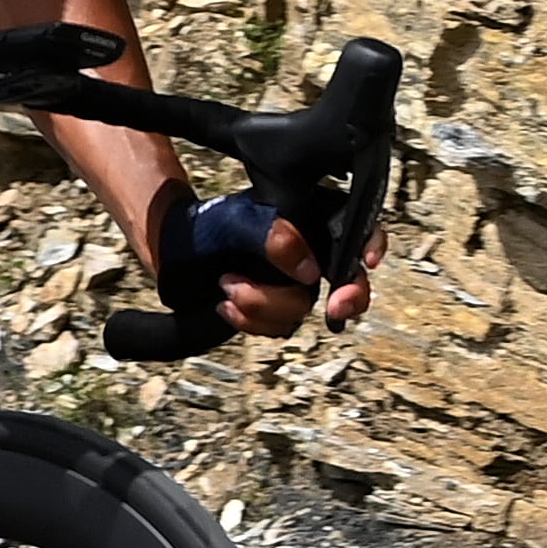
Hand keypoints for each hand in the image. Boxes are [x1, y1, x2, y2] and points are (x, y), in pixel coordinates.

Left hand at [155, 189, 372, 346]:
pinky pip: (279, 328)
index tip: (369, 261)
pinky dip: (252, 321)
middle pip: (349, 280)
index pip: (356, 227)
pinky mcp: (276, 312)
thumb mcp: (239, 220)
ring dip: (265, 303)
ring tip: (227, 285)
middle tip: (336, 309)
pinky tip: (226, 307)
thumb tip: (310, 271)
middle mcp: (311, 253)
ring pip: (304, 308)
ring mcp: (295, 285)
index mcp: (311, 219)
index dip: (371, 244)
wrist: (174, 255)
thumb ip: (275, 238)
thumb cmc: (209, 226)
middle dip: (348, 298)